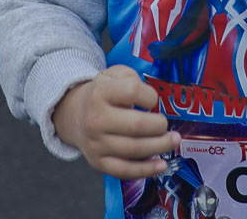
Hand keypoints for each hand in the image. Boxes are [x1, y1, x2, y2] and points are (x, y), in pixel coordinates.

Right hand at [51, 66, 178, 179]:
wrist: (74, 116)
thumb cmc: (101, 95)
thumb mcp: (111, 75)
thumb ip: (131, 77)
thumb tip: (152, 97)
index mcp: (99, 93)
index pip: (132, 91)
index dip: (150, 96)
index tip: (153, 100)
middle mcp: (95, 119)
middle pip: (137, 125)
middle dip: (160, 126)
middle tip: (166, 125)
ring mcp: (96, 143)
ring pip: (135, 149)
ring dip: (160, 146)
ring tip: (172, 141)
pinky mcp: (98, 162)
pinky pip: (125, 170)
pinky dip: (147, 170)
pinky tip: (161, 164)